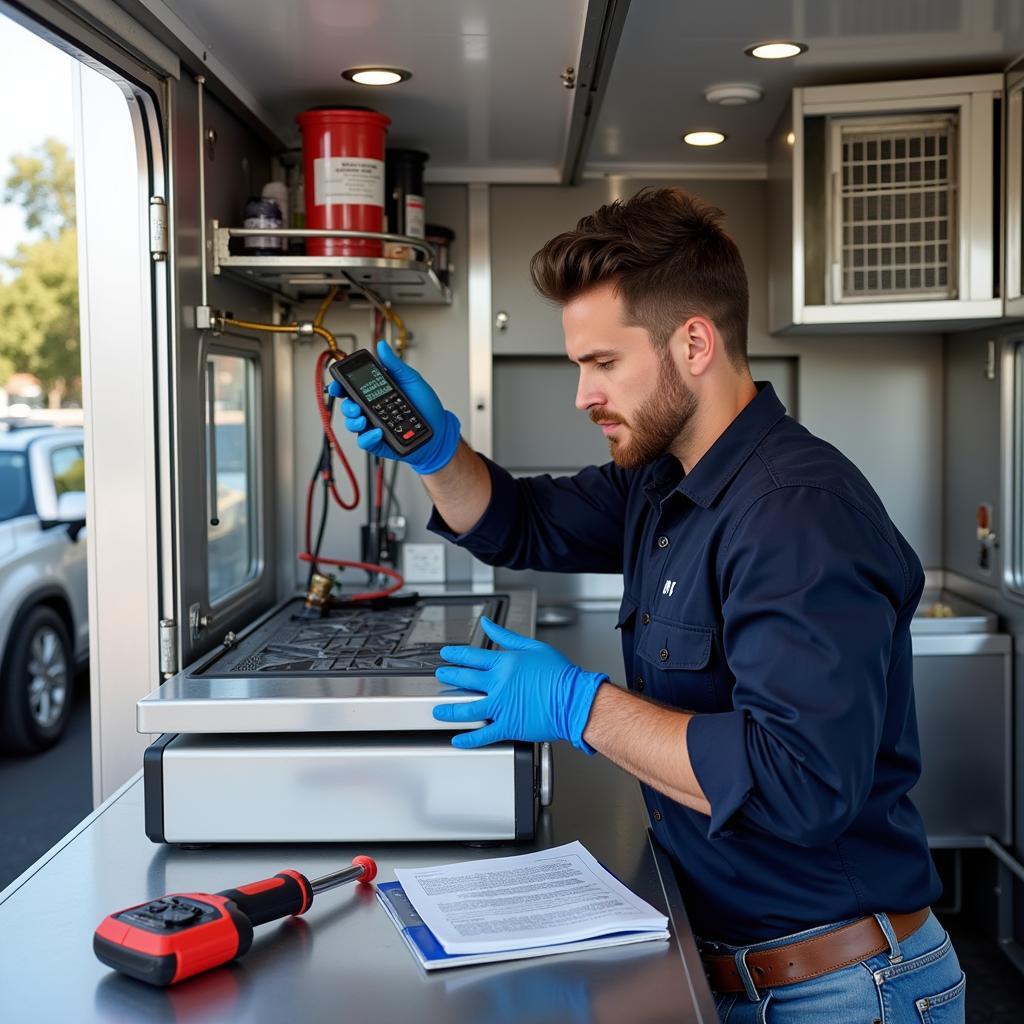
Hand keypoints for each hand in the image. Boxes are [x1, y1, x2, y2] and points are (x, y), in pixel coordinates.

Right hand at [327, 339, 461, 473]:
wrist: (439, 431)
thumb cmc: (426, 407)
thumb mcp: (412, 381)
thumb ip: (395, 365)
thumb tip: (382, 346)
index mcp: (377, 393)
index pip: (352, 388)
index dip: (340, 385)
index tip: (338, 384)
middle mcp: (372, 409)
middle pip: (348, 406)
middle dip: (346, 405)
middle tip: (355, 405)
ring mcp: (373, 426)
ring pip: (352, 424)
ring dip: (354, 421)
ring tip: (365, 419)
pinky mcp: (378, 442)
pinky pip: (364, 441)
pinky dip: (368, 437)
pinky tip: (378, 432)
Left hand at [432, 617, 606, 751]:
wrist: (574, 699)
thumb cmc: (560, 674)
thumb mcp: (533, 647)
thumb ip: (506, 637)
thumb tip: (489, 624)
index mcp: (505, 663)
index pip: (473, 657)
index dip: (456, 655)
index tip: (446, 654)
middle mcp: (499, 684)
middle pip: (465, 679)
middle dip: (448, 676)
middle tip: (440, 675)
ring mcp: (501, 706)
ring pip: (466, 708)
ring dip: (449, 710)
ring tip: (438, 711)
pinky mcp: (508, 726)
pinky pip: (483, 734)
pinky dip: (468, 739)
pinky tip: (457, 740)